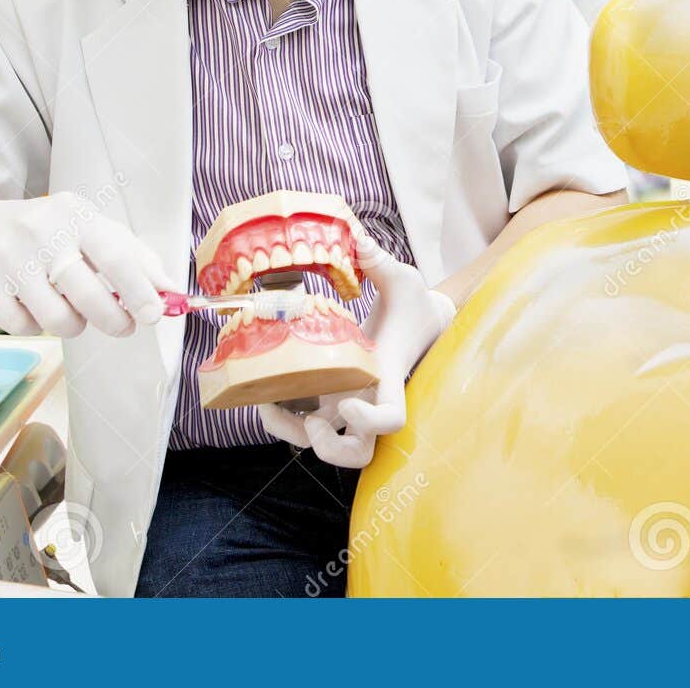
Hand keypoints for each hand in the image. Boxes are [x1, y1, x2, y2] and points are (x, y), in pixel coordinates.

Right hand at [0, 193, 176, 337]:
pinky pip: (24, 326)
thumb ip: (132, 255)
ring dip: (73, 326)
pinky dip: (36, 326)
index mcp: (74, 214)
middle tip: (122, 326)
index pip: (116, 256)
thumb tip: (169, 288)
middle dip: (114, 320)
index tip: (155, 316)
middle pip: (89, 296)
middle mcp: (39, 231)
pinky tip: (31, 305)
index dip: (139, 291)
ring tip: (70, 311)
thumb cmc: (45, 234)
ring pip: (58, 319)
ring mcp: (6, 256)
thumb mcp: (88, 229)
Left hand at [258, 228, 454, 467]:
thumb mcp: (403, 277)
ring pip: (331, 448)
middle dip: (332, 449)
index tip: (349, 407)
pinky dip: (286, 423)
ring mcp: (352, 402)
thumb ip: (377, 260)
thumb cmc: (415, 302)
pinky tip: (265, 399)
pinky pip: (311, 426)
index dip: (370, 423)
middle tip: (311, 422)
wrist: (423, 318)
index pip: (391, 419)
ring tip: (271, 411)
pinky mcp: (336, 397)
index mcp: (389, 376)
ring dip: (300, 441)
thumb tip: (353, 234)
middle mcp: (369, 399)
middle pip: (360, 454)